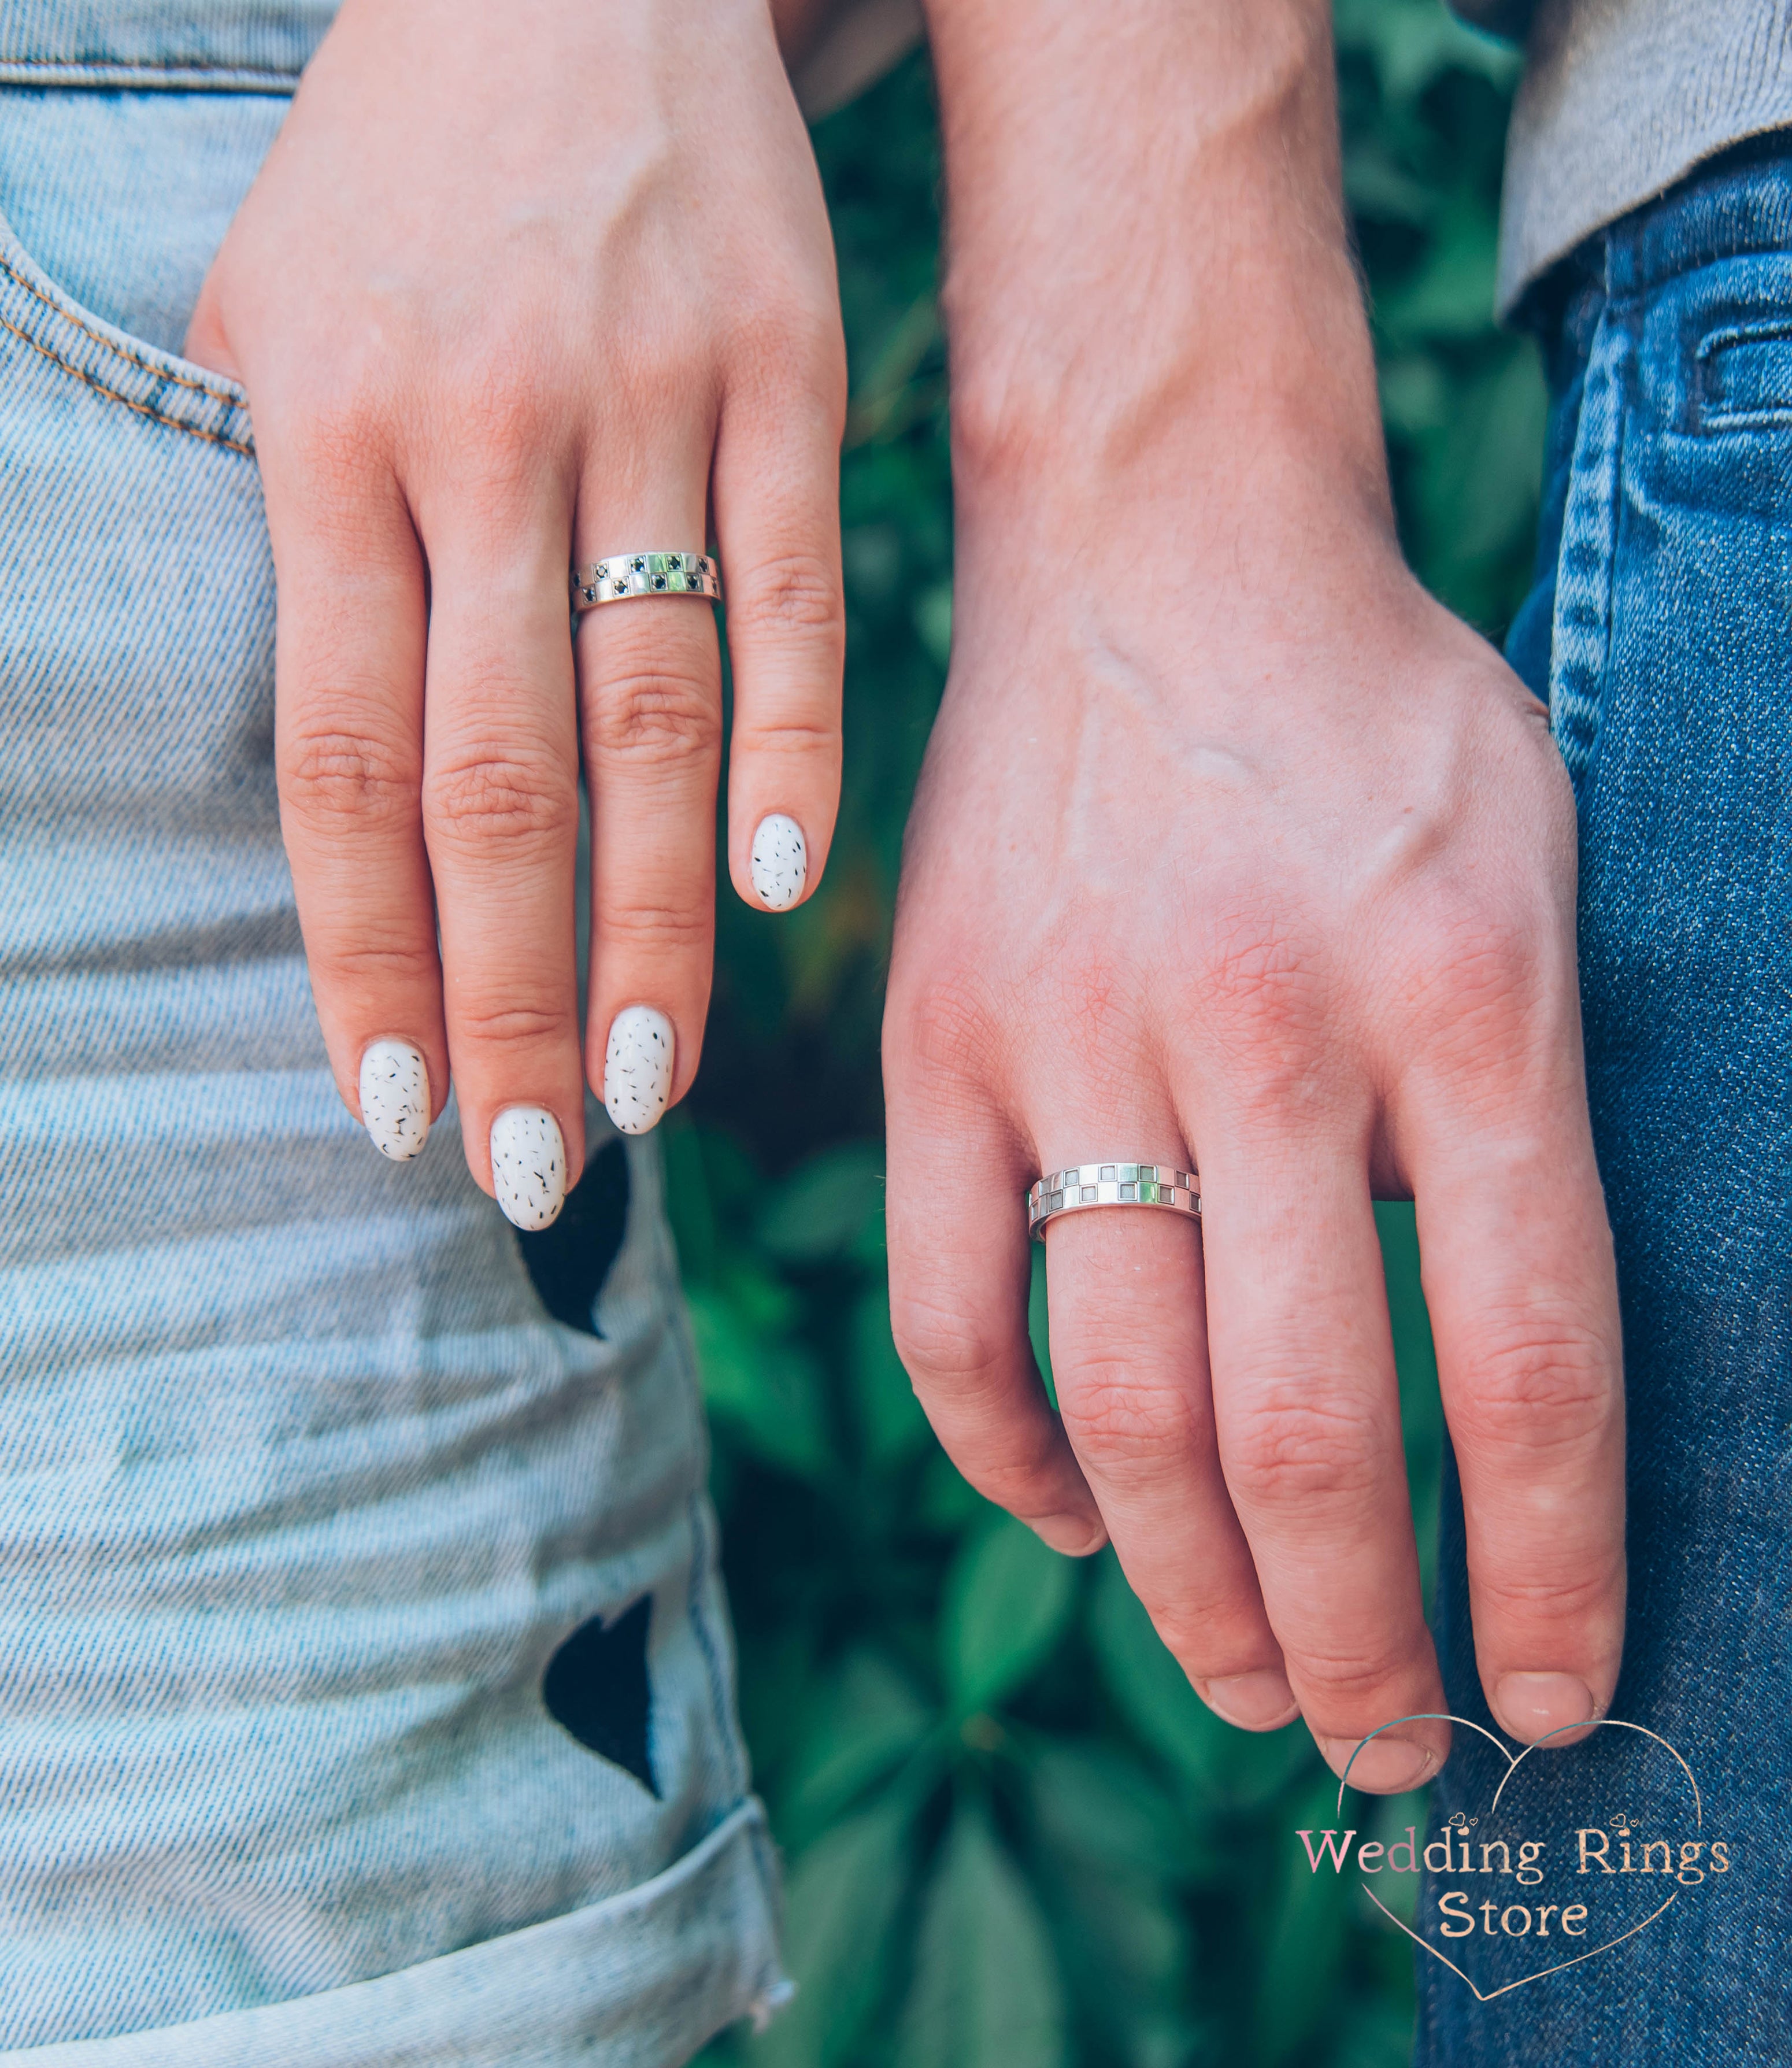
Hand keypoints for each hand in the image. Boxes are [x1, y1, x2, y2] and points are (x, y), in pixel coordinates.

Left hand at [187, 0, 844, 1221]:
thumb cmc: (401, 167)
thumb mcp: (270, 310)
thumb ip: (294, 538)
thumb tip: (345, 773)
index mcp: (326, 434)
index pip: (342, 757)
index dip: (365, 949)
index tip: (387, 1108)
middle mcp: (479, 435)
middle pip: (497, 774)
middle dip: (505, 993)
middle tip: (526, 1167)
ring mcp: (645, 405)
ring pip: (652, 712)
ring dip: (647, 922)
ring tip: (643, 1086)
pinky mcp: (783, 375)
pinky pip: (795, 586)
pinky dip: (794, 742)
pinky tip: (781, 889)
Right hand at [885, 0, 1624, 1789]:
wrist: (1153, 539)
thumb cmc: (1371, 720)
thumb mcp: (1534, 871)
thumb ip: (1524, 1120)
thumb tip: (1492, 1397)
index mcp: (1460, 990)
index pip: (1524, 1361)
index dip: (1547, 1573)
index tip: (1552, 1696)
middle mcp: (1261, 1029)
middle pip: (1302, 1433)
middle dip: (1359, 1643)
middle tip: (1391, 1747)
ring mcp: (1070, 1037)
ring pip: (1116, 1409)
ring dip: (1189, 1597)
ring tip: (1254, 1687)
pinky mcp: (933, 1042)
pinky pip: (951, 1317)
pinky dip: (1012, 1466)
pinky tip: (1078, 1524)